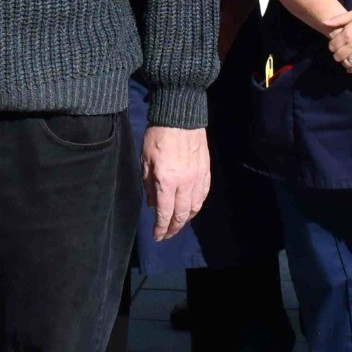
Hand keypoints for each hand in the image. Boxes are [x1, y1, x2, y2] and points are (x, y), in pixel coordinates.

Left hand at [142, 125, 210, 241]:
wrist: (180, 115)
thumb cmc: (157, 136)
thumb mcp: (145, 160)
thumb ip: (148, 184)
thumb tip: (152, 204)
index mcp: (166, 181)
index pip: (164, 213)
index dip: (160, 228)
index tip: (157, 236)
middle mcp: (185, 183)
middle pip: (181, 215)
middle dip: (173, 228)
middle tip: (166, 234)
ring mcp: (198, 178)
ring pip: (195, 207)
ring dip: (186, 219)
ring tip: (178, 223)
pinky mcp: (206, 171)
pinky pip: (203, 194)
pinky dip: (197, 205)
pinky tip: (192, 208)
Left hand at [325, 6, 351, 74]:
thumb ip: (338, 20)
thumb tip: (324, 23)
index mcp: (347, 34)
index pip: (332, 46)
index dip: (332, 47)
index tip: (334, 46)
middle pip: (338, 56)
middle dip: (337, 55)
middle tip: (340, 53)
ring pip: (347, 63)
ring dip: (345, 62)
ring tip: (346, 58)